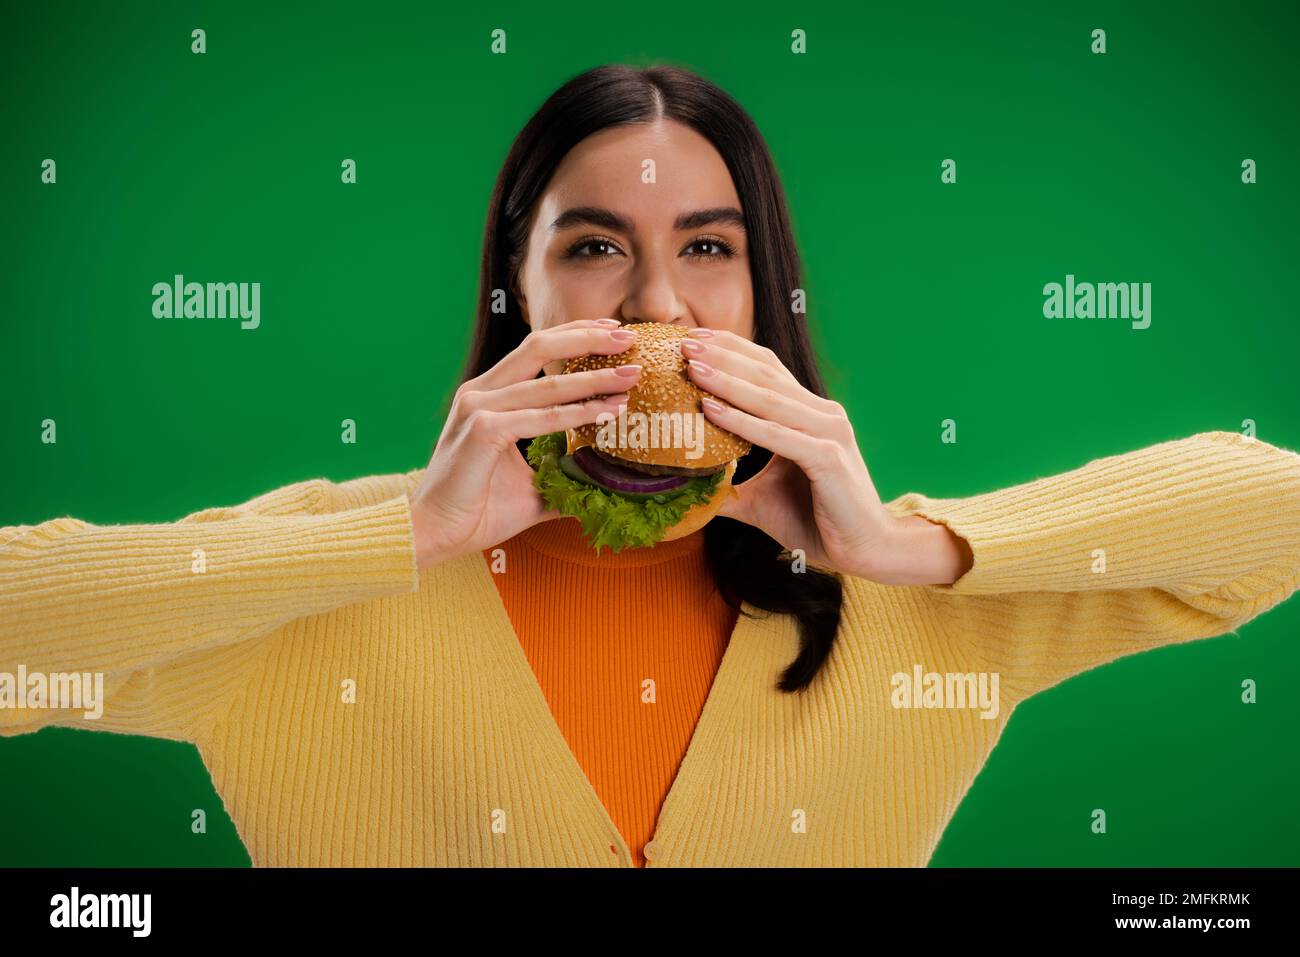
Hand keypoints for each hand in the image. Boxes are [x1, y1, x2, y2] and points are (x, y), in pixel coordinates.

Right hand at [408, 319, 641, 569]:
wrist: (436, 535)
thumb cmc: (478, 510)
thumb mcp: (530, 484)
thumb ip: (561, 471)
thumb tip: (601, 480)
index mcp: (487, 396)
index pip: (535, 349)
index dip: (574, 335)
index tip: (612, 332)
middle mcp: (480, 393)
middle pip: (539, 346)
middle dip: (588, 339)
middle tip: (629, 338)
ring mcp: (478, 409)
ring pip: (547, 384)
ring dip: (595, 379)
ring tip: (631, 377)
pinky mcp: (482, 431)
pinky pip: (541, 418)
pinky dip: (577, 414)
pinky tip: (607, 413)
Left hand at [680, 329, 970, 584]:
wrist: (865, 550)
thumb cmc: (817, 521)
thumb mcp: (761, 499)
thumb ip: (729, 489)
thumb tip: (688, 493)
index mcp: (809, 414)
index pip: (767, 369)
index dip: (731, 350)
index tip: (691, 339)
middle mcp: (822, 415)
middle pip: (766, 373)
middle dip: (723, 355)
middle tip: (683, 343)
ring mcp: (827, 433)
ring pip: (770, 398)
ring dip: (727, 380)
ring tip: (692, 367)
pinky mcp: (828, 458)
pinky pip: (777, 435)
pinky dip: (743, 421)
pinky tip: (711, 409)